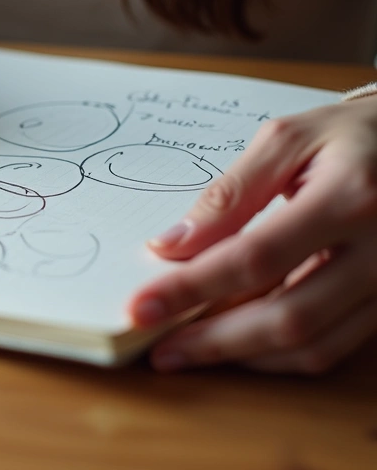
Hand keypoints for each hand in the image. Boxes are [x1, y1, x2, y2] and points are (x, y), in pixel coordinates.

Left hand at [129, 98, 376, 373]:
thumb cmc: (351, 136)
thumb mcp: (286, 140)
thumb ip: (229, 194)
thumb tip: (172, 246)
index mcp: (351, 196)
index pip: (257, 257)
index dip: (193, 288)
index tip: (141, 307)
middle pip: (289, 318)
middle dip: (214, 341)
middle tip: (158, 349)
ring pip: (314, 345)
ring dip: (243, 356)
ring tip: (186, 350)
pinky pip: (334, 346)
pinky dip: (278, 354)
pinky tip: (235, 343)